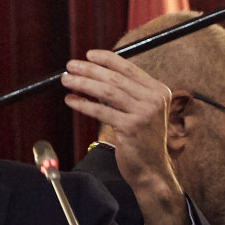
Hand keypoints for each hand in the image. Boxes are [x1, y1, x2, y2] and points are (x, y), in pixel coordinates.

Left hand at [62, 49, 188, 224]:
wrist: (152, 169)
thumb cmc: (142, 139)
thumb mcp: (142, 110)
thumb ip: (127, 92)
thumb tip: (96, 73)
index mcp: (158, 91)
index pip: (129, 68)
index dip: (106, 59)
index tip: (88, 55)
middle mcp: (154, 99)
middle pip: (114, 78)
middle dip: (88, 70)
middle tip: (70, 66)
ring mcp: (144, 113)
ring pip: (106, 91)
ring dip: (82, 84)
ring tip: (66, 80)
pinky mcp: (131, 127)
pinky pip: (101, 111)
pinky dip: (83, 104)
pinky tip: (71, 100)